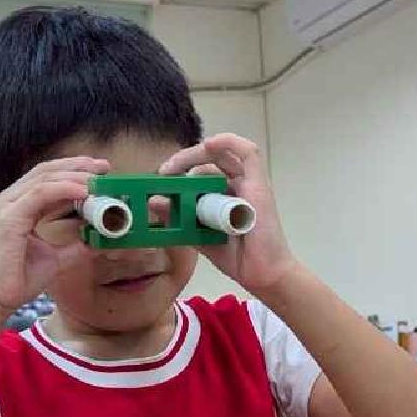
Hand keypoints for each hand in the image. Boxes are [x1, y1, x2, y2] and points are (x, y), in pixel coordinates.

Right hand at [0, 157, 105, 316]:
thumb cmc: (15, 280)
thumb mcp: (54, 258)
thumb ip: (73, 245)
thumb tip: (98, 239)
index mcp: (15, 207)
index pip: (45, 179)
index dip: (72, 172)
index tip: (99, 174)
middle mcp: (7, 202)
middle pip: (44, 172)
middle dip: (77, 167)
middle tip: (103, 168)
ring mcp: (5, 207)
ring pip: (43, 179)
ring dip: (74, 176)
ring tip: (98, 179)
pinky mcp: (8, 218)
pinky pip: (40, 194)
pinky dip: (64, 189)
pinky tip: (83, 191)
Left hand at [160, 134, 295, 296]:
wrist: (262, 274)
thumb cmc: (237, 258)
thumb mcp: (199, 236)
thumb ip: (179, 219)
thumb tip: (154, 201)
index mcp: (224, 196)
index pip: (201, 172)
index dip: (180, 170)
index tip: (161, 181)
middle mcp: (237, 186)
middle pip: (209, 160)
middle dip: (183, 161)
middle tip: (163, 173)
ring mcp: (249, 184)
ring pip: (223, 153)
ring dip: (195, 154)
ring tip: (175, 167)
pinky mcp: (258, 184)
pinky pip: (248, 153)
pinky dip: (229, 142)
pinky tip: (208, 144)